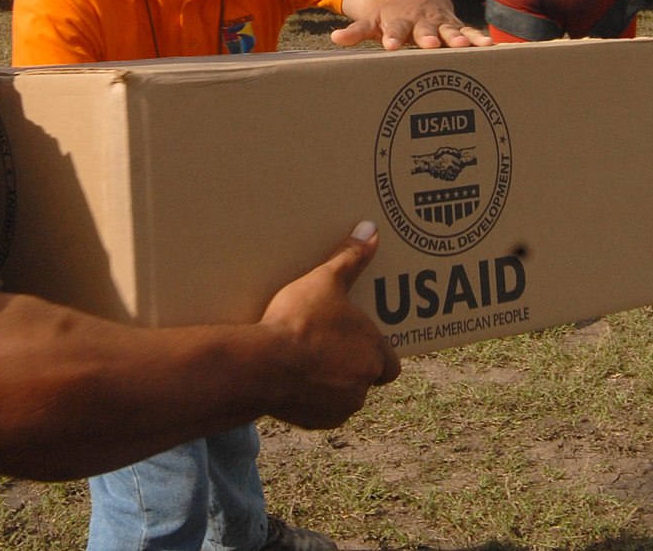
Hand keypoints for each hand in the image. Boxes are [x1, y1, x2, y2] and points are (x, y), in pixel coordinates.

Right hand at [258, 222, 401, 427]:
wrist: (262, 365)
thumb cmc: (298, 321)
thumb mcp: (324, 281)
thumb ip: (349, 258)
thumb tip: (370, 230)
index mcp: (373, 353)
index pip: (390, 363)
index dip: (375, 352)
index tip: (355, 341)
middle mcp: (363, 385)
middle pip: (364, 379)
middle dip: (349, 367)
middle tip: (325, 348)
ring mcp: (340, 408)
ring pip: (342, 397)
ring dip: (330, 384)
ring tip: (303, 362)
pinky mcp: (315, 422)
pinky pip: (319, 412)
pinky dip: (309, 400)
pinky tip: (289, 379)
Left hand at [330, 6, 491, 50]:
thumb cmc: (392, 13)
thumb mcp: (372, 20)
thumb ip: (356, 32)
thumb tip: (334, 39)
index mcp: (400, 21)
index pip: (395, 29)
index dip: (393, 36)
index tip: (391, 44)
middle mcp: (422, 21)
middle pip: (425, 29)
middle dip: (428, 36)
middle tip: (429, 44)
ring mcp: (441, 23)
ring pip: (450, 30)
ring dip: (457, 37)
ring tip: (463, 45)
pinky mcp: (457, 26)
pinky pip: (470, 33)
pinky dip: (479, 38)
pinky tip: (490, 45)